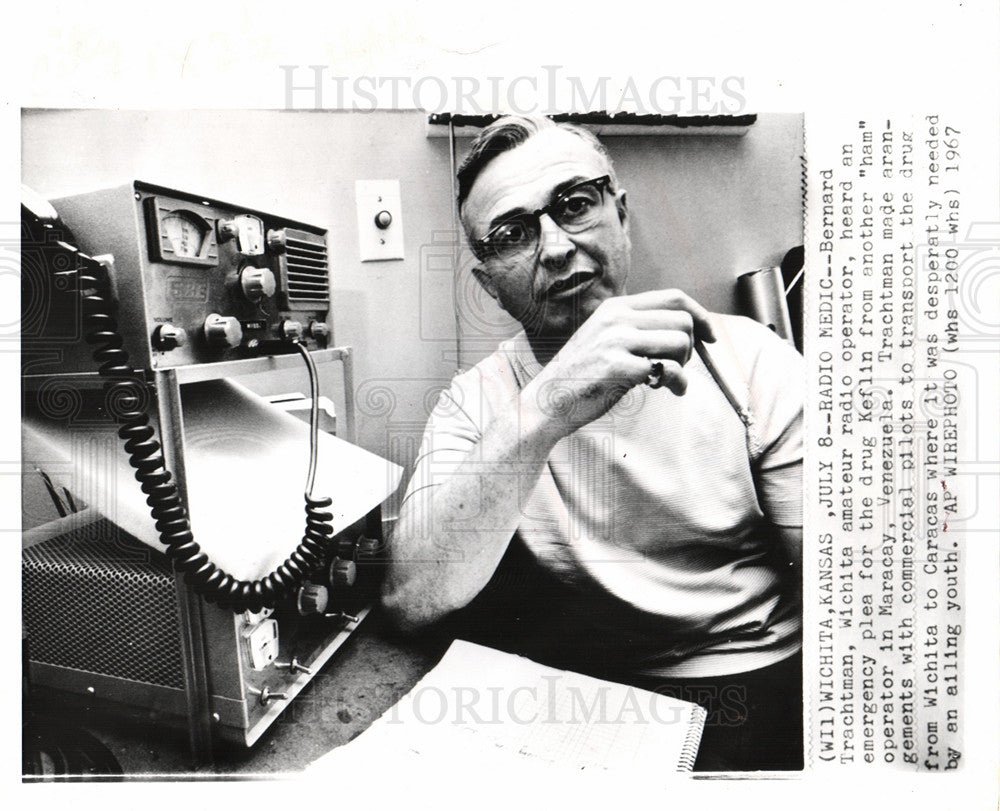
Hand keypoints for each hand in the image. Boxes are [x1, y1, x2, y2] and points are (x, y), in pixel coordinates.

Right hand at [522, 289, 715, 439]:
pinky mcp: (618, 367)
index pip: (673, 297)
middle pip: (682, 320)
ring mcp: (616, 341)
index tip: (710, 335)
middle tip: (677, 366)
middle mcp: (616, 318)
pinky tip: (667, 390)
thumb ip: (636, 329)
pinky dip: (677, 383)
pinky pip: (669, 370)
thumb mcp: (605, 338)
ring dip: (683, 365)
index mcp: (615, 308)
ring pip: (680, 342)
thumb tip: (686, 331)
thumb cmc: (581, 376)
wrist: (548, 402)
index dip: (700, 314)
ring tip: (668, 379)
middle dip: (690, 347)